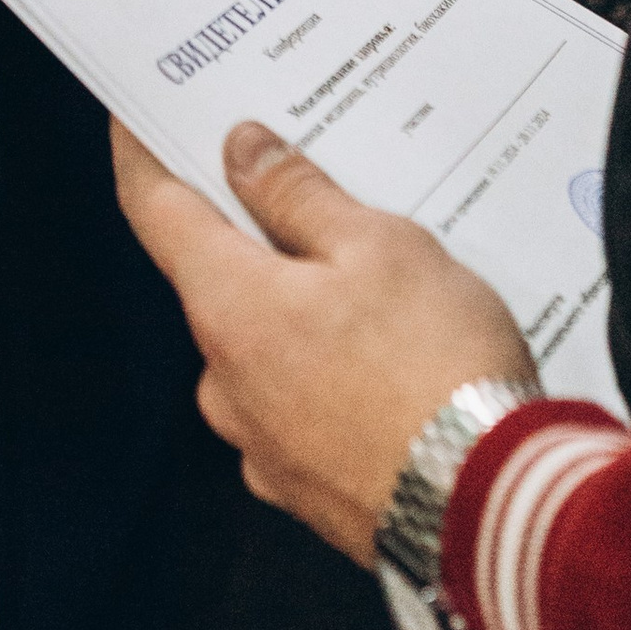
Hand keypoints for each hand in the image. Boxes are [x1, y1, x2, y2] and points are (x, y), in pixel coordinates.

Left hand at [112, 118, 533, 566]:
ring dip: (300, 311)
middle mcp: (225, 382)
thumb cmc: (436, 366)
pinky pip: (299, 407)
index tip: (136, 114)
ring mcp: (262, 447)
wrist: (494, 515)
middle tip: (304, 188)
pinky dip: (327, 374)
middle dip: (255, 236)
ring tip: (377, 284)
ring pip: (264, 348)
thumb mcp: (379, 247)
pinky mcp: (306, 491)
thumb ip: (299, 196)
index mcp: (228, 308)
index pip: (154, 210)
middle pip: (217, 280)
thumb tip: (240, 153)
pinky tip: (388, 362)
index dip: (144, 153)